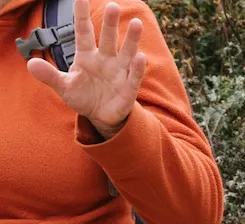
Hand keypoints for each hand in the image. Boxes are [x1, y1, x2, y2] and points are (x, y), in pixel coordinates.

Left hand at [27, 0, 145, 138]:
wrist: (100, 117)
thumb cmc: (82, 96)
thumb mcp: (64, 87)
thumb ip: (49, 75)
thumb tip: (30, 64)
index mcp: (86, 55)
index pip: (83, 31)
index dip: (81, 15)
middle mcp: (105, 59)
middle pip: (107, 38)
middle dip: (110, 24)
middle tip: (112, 6)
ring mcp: (118, 72)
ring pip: (126, 52)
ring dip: (131, 39)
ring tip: (136, 23)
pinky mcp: (128, 89)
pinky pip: (134, 77)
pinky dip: (137, 68)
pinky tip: (140, 57)